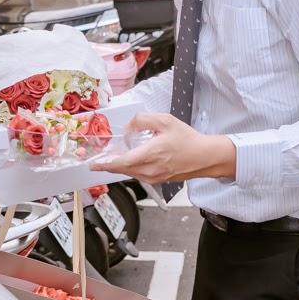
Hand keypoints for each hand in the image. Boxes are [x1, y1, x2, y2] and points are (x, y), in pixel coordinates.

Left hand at [89, 112, 236, 183]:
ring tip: (115, 156)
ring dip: (120, 165)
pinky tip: (131, 159)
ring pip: (130, 173)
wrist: (205, 157)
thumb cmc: (188, 139)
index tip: (93, 164)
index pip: (121, 162)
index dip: (105, 164)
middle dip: (110, 163)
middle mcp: (150, 169)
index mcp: (151, 154)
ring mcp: (154, 177)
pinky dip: (131, 168)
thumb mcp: (165, 121)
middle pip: (122, 169)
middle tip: (100, 157)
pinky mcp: (158, 180)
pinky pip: (138, 175)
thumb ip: (143, 119)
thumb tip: (128, 127)